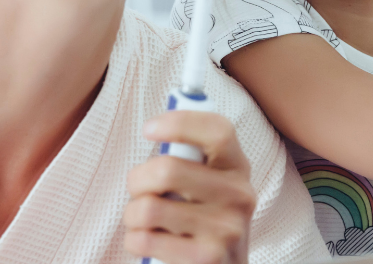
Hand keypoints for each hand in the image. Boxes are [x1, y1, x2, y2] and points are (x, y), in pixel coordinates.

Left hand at [124, 110, 256, 263]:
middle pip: (168, 169)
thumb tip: (157, 125)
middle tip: (138, 187)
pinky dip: (134, 241)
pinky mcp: (206, 259)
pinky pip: (144, 240)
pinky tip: (148, 242)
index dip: (179, 123)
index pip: (218, 131)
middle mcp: (239, 196)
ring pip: (148, 208)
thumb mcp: (211, 183)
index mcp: (238, 168)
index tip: (149, 129)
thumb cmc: (204, 217)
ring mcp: (225, 230)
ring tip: (143, 220)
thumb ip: (192, 156)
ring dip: (132, 214)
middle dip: (137, 179)